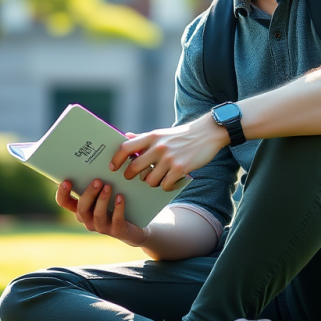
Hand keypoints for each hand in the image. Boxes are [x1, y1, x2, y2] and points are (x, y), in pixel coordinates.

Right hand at [55, 179, 147, 245]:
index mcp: (81, 208)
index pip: (64, 203)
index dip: (63, 193)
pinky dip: (118, 208)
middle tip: (97, 180)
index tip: (66, 181)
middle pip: (81, 209)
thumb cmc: (115, 202)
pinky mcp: (117, 231)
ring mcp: (101, 226)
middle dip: (88, 194)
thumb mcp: (103, 191)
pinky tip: (120, 197)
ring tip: (108, 186)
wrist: (134, 225)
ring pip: (98, 215)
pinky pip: (116, 220)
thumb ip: (96, 180)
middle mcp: (88, 219)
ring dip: (102, 199)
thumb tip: (94, 157)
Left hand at [108, 115, 228, 190]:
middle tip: (132, 177)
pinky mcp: (181, 168)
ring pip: (150, 180)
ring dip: (151, 182)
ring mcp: (169, 158)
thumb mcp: (161, 133)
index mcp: (152, 137)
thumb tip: (124, 136)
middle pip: (135, 167)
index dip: (116, 159)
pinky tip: (170, 182)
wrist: (208, 133)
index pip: (126, 147)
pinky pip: (165, 185)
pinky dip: (166, 186)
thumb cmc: (182, 136)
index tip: (112, 167)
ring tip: (157, 178)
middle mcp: (158, 147)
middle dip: (130, 176)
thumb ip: (143, 137)